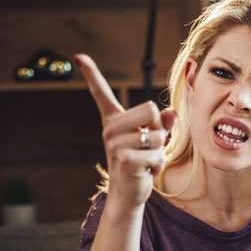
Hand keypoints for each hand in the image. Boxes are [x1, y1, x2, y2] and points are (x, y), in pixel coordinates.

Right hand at [76, 53, 176, 210]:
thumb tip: (171, 112)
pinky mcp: (123, 159)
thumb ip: (162, 124)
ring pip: (158, 135)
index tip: (79, 56)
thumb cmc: (141, 164)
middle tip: (149, 146)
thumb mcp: (153, 140)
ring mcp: (115, 144)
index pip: (101, 93)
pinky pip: (157, 154)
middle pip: (151, 110)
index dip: (91, 74)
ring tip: (146, 160)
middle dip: (160, 129)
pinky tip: (146, 171)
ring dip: (160, 151)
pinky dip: (158, 164)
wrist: (129, 194)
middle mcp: (110, 129)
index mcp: (114, 121)